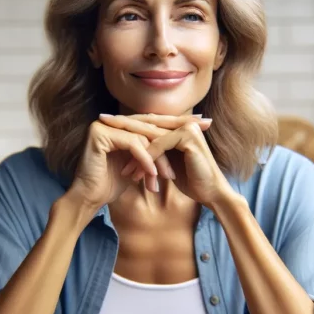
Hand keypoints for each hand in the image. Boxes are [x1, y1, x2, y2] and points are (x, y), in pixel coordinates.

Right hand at [67, 116, 209, 209]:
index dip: (179, 123)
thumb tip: (176, 143)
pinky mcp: (100, 133)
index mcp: (123, 125)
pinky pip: (131, 144)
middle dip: (179, 126)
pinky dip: (144, 160)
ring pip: (143, 136)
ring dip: (159, 158)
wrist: (89, 197)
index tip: (203, 124)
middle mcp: (114, 121)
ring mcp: (105, 124)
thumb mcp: (139, 165)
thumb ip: (151, 152)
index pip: (154, 122)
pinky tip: (153, 175)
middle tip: (202, 126)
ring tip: (170, 175)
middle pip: (151, 123)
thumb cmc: (112, 184)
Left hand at [97, 114, 232, 205]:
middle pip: (148, 123)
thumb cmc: (193, 182)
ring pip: (151, 135)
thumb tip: (139, 149)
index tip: (107, 123)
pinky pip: (159, 146)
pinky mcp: (188, 139)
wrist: (211, 193)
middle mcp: (185, 124)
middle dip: (123, 123)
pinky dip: (145, 158)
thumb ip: (159, 152)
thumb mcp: (170, 163)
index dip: (129, 122)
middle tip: (101, 120)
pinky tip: (132, 169)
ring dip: (132, 147)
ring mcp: (187, 129)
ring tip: (113, 151)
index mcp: (180, 126)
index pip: (150, 122)